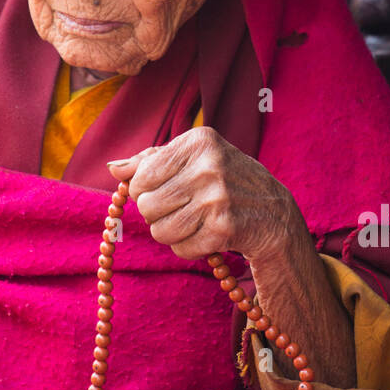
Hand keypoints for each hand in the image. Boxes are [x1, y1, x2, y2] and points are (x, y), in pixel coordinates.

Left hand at [107, 127, 301, 262]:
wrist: (275, 214)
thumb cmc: (225, 182)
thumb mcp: (194, 159)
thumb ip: (151, 160)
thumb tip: (113, 168)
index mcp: (198, 141)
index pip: (142, 177)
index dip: (146, 192)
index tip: (166, 191)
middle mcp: (209, 165)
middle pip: (147, 206)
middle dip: (159, 215)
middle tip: (182, 210)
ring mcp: (218, 197)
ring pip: (160, 230)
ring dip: (172, 234)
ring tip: (193, 223)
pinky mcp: (225, 228)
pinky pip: (181, 248)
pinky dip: (189, 248)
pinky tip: (208, 235)